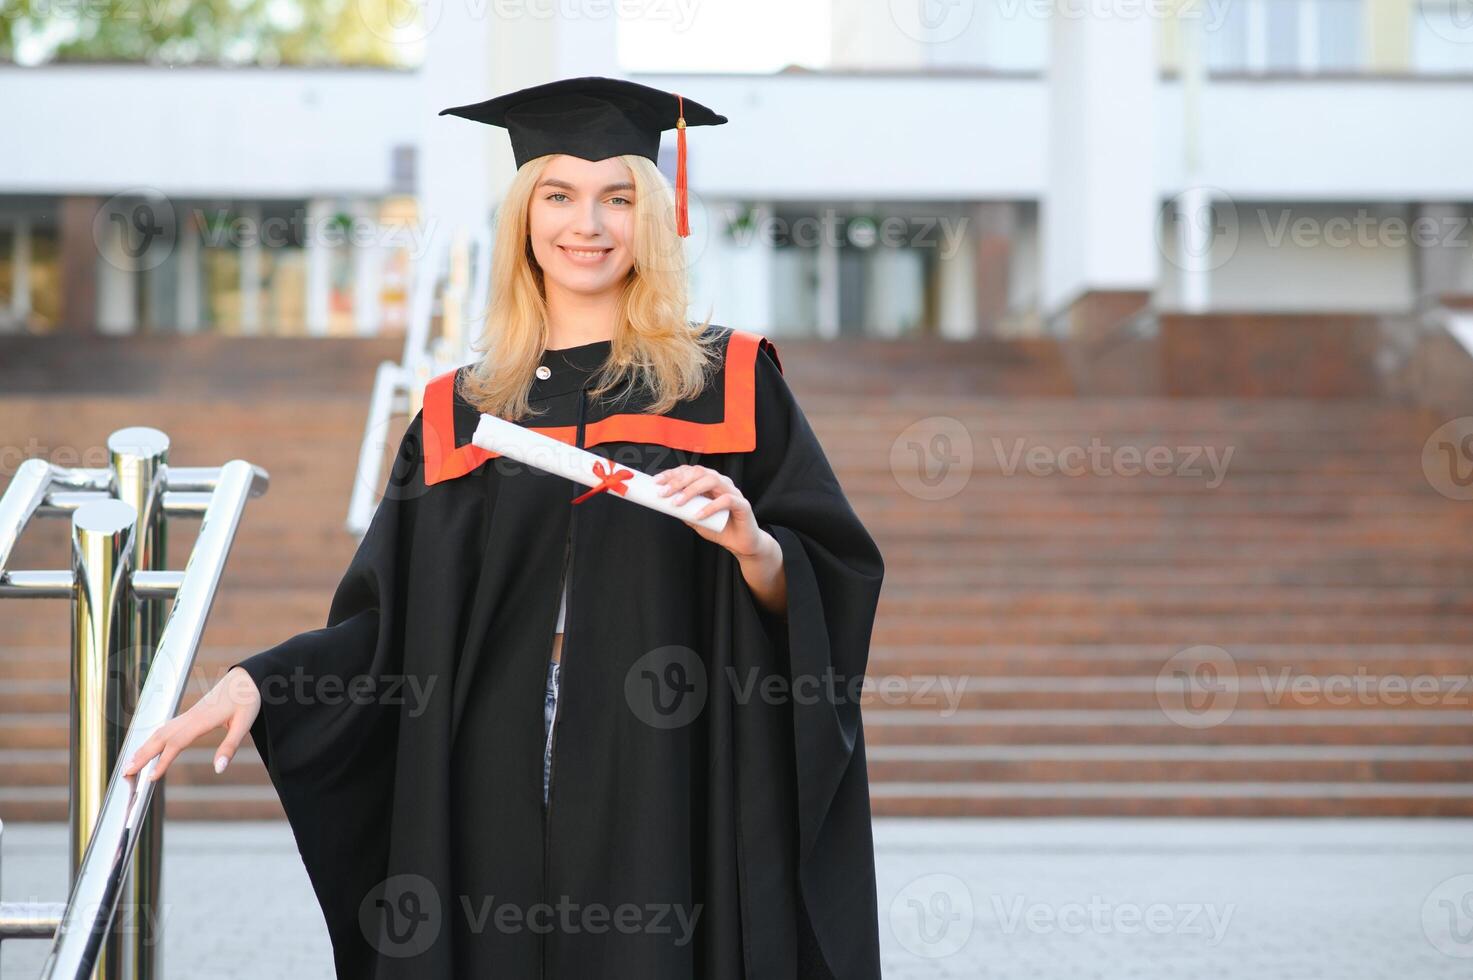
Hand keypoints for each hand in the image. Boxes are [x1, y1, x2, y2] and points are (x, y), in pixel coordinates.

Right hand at [122, 666, 261, 781]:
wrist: (247, 678)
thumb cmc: (247, 699)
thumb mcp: (245, 724)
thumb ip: (230, 747)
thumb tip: (219, 769)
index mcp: (201, 720)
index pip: (176, 743)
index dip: (162, 761)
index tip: (150, 778)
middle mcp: (191, 717)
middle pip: (160, 737)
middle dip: (142, 755)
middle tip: (125, 773)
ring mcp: (189, 714)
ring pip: (160, 731)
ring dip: (144, 747)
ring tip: (130, 763)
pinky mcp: (191, 714)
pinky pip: (167, 728)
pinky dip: (154, 739)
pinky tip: (150, 747)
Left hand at [654, 464, 772, 559]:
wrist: (741, 544)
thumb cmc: (719, 528)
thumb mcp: (695, 518)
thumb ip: (683, 510)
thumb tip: (663, 505)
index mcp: (709, 482)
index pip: (690, 471)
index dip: (672, 474)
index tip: (656, 482)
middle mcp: (721, 482)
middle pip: (699, 472)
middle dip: (678, 481)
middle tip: (663, 493)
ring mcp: (733, 491)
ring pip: (712, 480)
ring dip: (691, 490)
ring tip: (677, 503)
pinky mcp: (742, 504)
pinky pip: (726, 500)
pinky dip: (710, 507)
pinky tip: (698, 515)